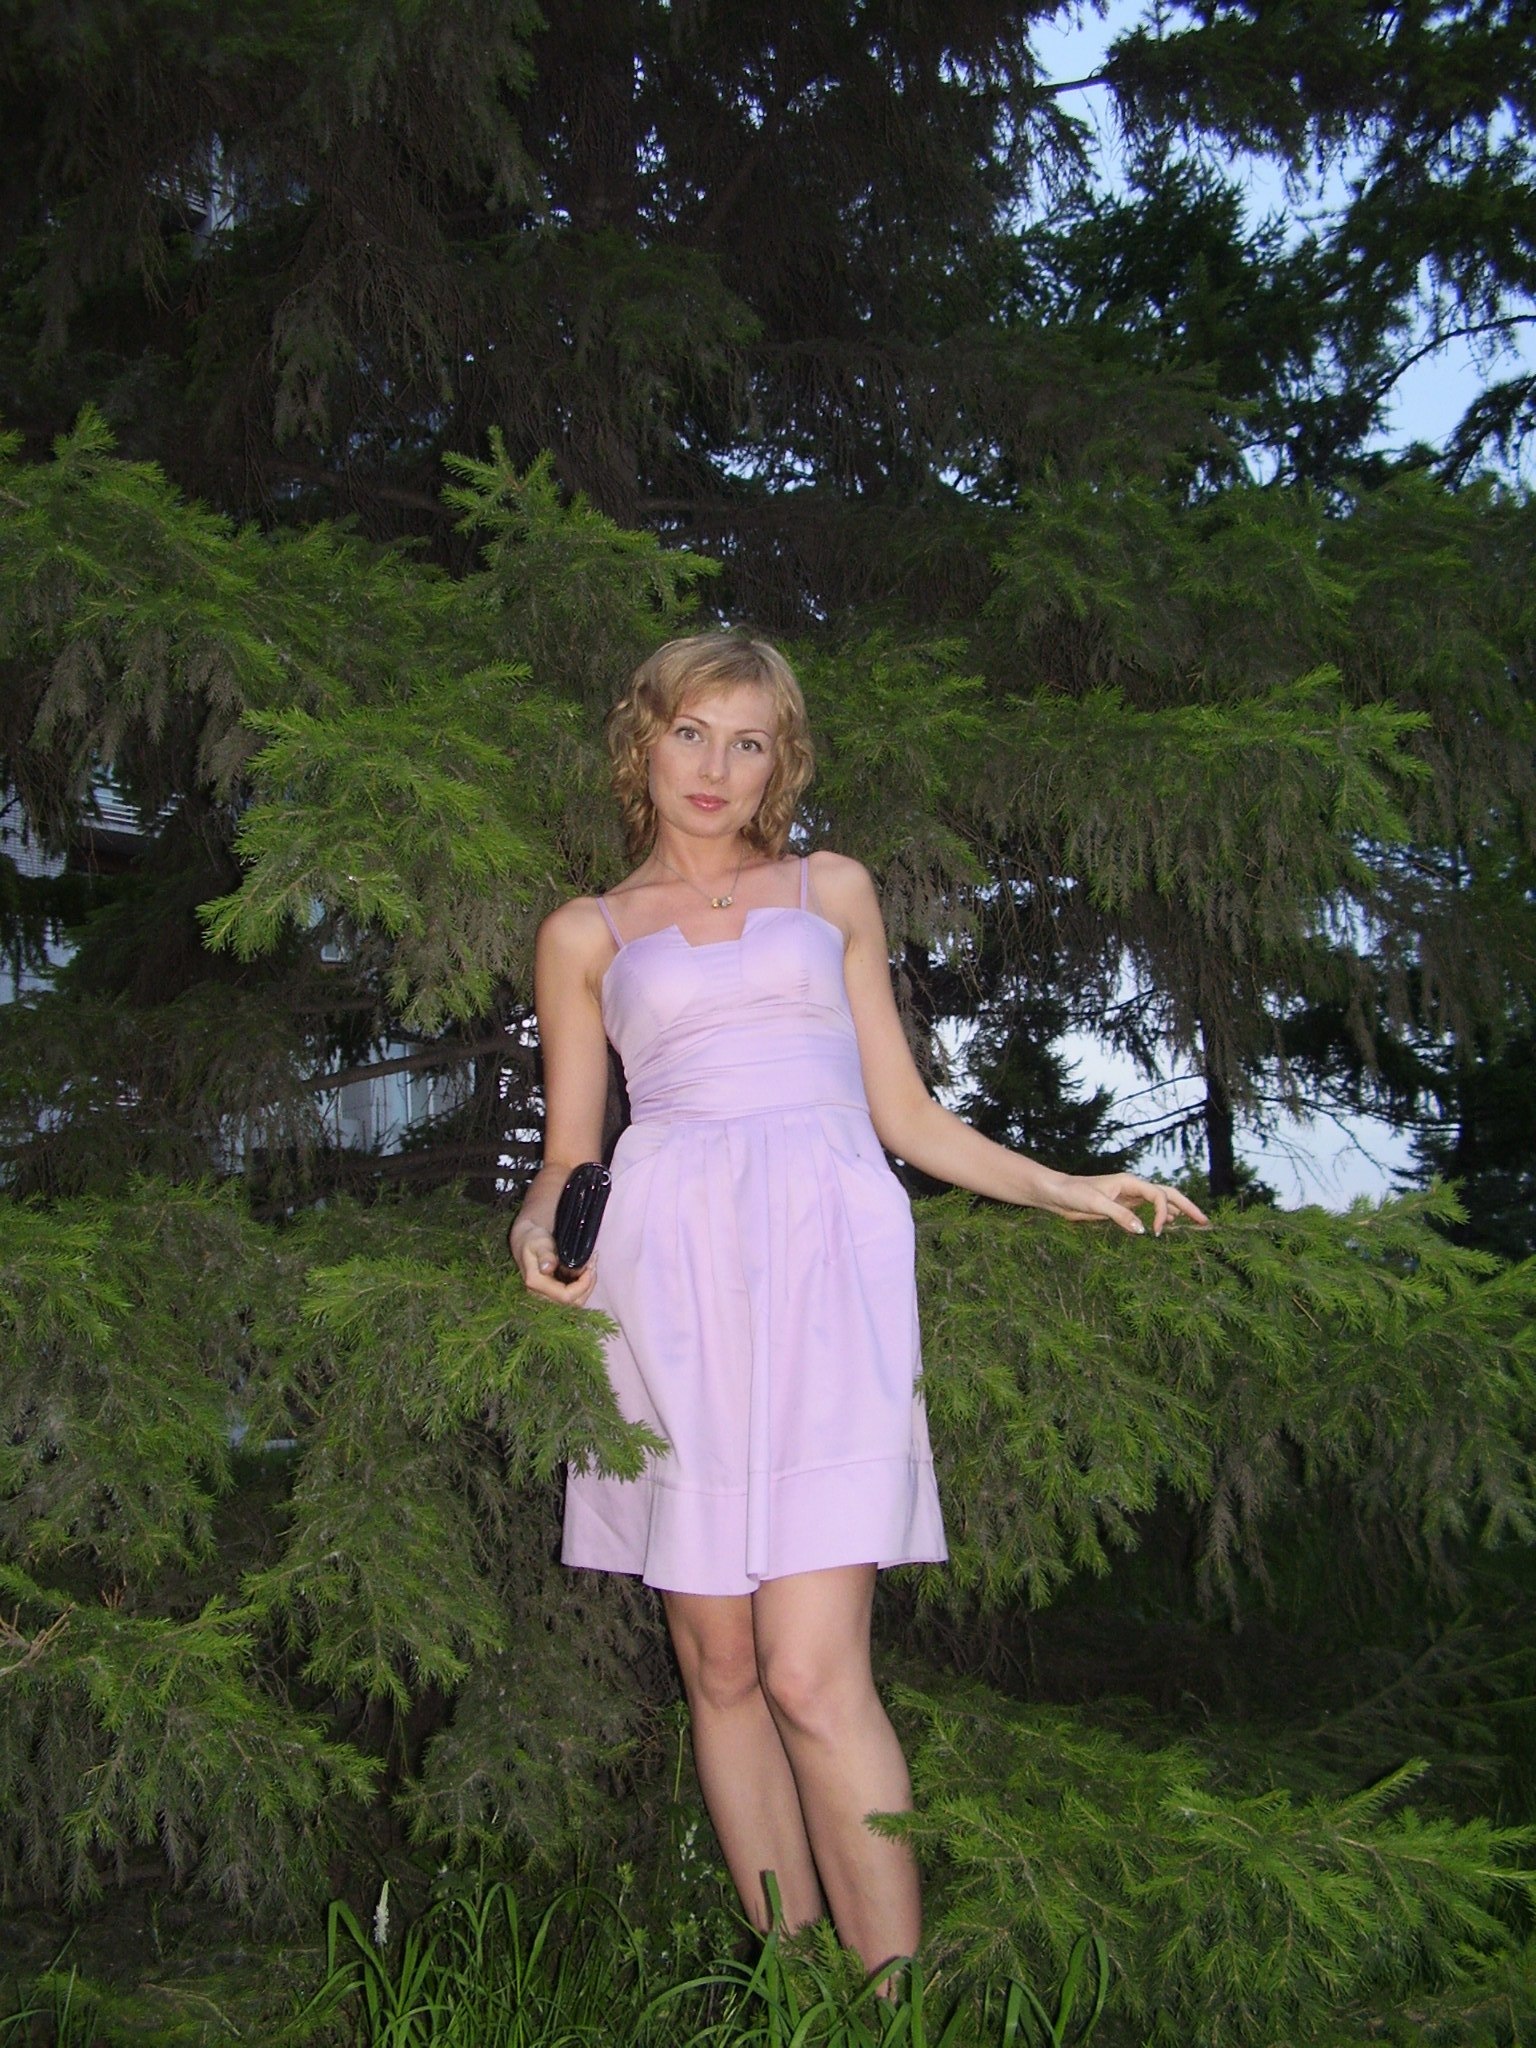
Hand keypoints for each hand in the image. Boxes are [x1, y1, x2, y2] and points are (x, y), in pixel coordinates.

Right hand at [509, 1220, 600, 1305]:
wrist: (527, 1242)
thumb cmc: (533, 1240)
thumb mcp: (539, 1243)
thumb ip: (544, 1255)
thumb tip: (547, 1268)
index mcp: (536, 1284)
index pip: (565, 1296)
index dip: (582, 1285)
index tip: (590, 1267)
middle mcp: (541, 1295)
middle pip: (574, 1302)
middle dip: (588, 1284)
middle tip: (593, 1264)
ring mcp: (549, 1296)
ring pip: (577, 1301)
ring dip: (588, 1284)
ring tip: (591, 1265)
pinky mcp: (556, 1293)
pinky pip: (575, 1295)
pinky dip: (584, 1283)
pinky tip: (586, 1268)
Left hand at [1043, 1173, 1210, 1236]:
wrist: (1056, 1194)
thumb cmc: (1073, 1193)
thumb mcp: (1095, 1204)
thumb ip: (1119, 1215)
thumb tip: (1143, 1230)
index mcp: (1130, 1182)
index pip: (1159, 1195)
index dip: (1164, 1213)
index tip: (1157, 1232)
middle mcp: (1133, 1189)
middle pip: (1168, 1194)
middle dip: (1187, 1207)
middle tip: (1205, 1222)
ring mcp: (1128, 1198)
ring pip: (1160, 1203)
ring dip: (1178, 1212)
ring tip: (1195, 1224)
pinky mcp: (1122, 1209)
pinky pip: (1147, 1212)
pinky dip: (1161, 1218)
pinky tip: (1168, 1227)